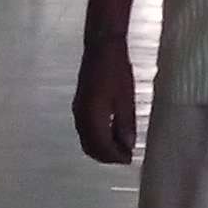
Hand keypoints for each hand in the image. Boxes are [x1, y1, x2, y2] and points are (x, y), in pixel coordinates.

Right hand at [72, 37, 136, 163]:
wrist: (101, 47)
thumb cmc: (116, 70)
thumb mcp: (126, 98)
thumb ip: (126, 124)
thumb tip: (128, 145)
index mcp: (92, 117)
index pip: (102, 147)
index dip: (115, 157)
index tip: (129, 159)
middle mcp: (81, 117)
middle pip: (91, 147)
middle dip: (107, 156)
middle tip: (124, 156)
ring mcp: (78, 111)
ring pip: (86, 140)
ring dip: (101, 148)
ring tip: (120, 147)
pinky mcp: (79, 105)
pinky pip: (84, 130)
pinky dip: (96, 138)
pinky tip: (110, 133)